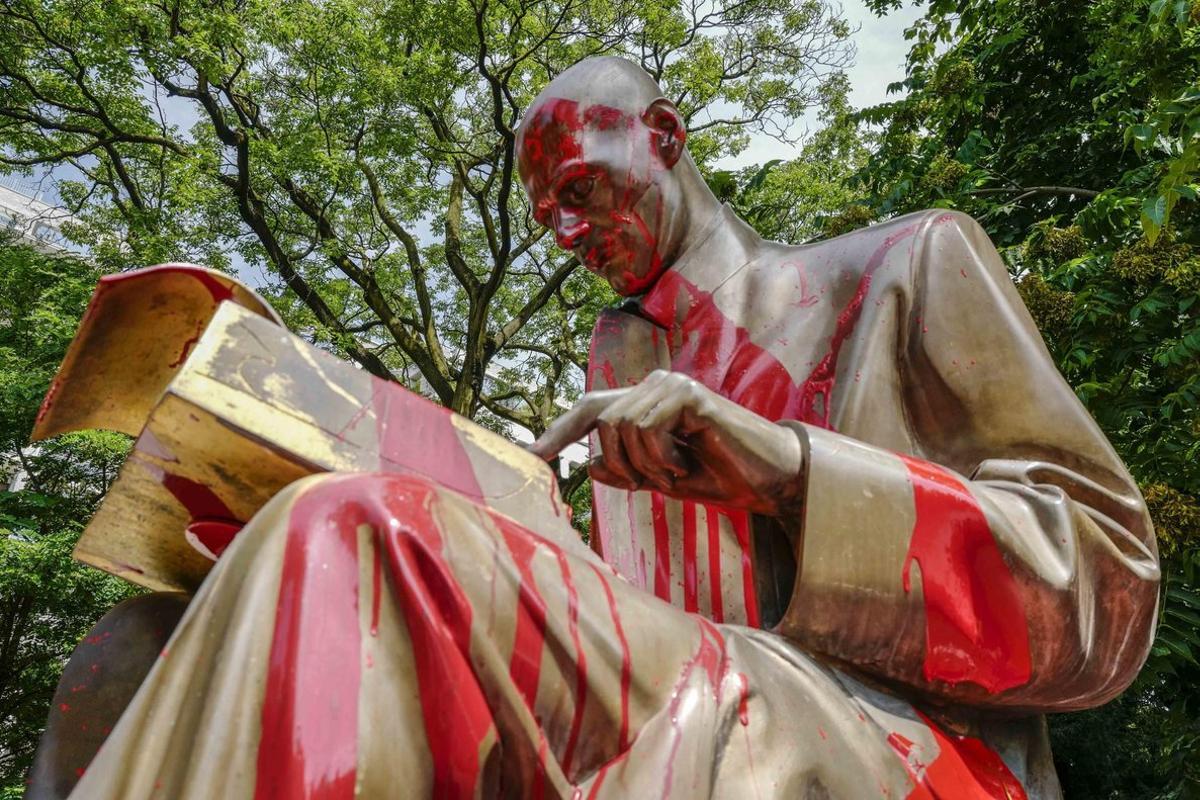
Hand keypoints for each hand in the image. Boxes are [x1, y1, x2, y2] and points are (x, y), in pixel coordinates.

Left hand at [530, 370, 803, 515]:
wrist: (767, 479)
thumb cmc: (718, 475)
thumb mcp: (661, 479)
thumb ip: (626, 471)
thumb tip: (587, 466)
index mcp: (644, 403)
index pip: (590, 411)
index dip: (558, 432)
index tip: (529, 456)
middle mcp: (654, 386)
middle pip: (602, 424)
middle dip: (621, 465)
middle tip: (658, 483)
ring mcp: (671, 385)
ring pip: (621, 428)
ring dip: (645, 465)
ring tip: (677, 474)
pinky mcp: (688, 394)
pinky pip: (647, 428)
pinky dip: (660, 458)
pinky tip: (686, 464)